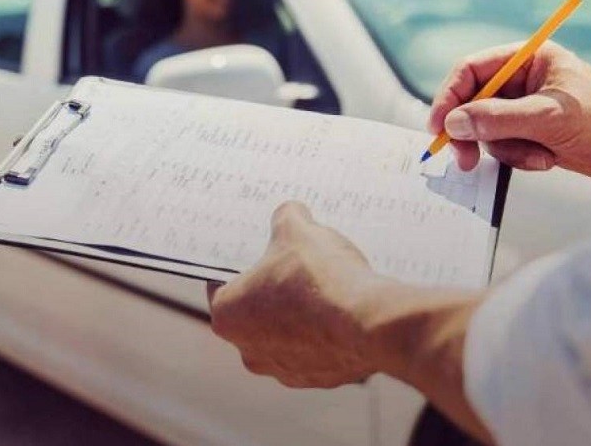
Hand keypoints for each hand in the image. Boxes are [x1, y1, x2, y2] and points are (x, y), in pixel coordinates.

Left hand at [208, 202, 492, 441]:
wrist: (369, 322)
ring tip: (323, 286)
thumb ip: (286, 218)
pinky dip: (325, 332)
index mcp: (227, 316)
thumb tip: (290, 213)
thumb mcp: (297, 230)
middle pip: (254, 312)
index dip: (240, 264)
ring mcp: (284, 370)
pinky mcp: (319, 378)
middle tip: (293, 265)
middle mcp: (248, 351)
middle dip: (271, 289)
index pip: (221, 284)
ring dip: (299, 314)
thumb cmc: (319, 277)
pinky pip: (316, 349)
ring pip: (286, 334)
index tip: (257, 252)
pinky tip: (342, 309)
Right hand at [429, 42, 590, 176]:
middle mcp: (521, 80)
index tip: (439, 126)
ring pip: (486, 129)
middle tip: (464, 159)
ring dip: (506, 149)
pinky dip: (519, 157)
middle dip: (472, 132)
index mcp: (527, 59)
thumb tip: (454, 123)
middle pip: (472, 102)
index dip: (449, 97)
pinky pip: (502, 146)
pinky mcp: (529, 132)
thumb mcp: (548, 116)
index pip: (471, 71)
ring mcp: (524, 107)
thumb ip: (497, 118)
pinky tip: (546, 158)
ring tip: (537, 155)